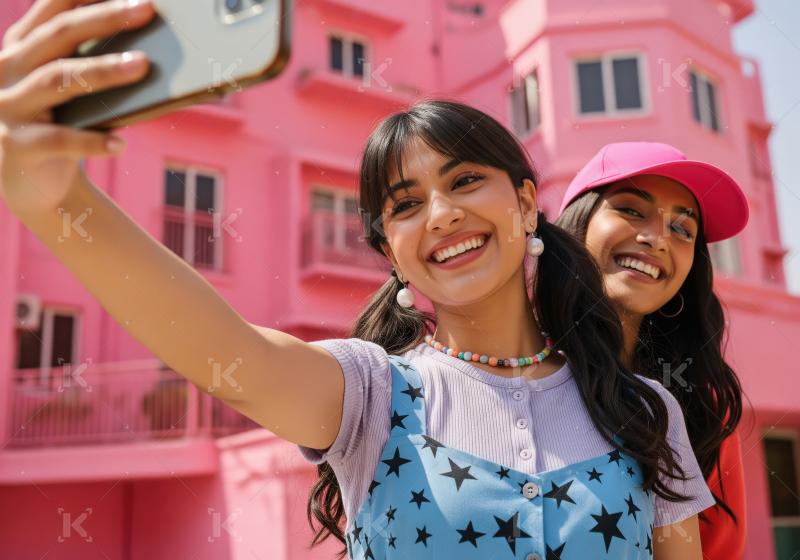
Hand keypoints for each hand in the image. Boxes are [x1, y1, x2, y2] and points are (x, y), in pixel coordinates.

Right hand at [0, 0, 155, 216]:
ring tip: (143, 66)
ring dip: (104, 71)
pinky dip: (93, 141)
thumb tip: (148, 49)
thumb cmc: (59, 125)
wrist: (29, 184)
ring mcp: (8, 106)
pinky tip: (121, 144)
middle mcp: (6, 70)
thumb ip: (90, 64)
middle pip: (59, 36)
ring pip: (58, 80)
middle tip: (145, 9)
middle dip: (104, 18)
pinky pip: (59, 140)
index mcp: (20, 48)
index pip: (51, 8)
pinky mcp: (17, 145)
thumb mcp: (68, 90)